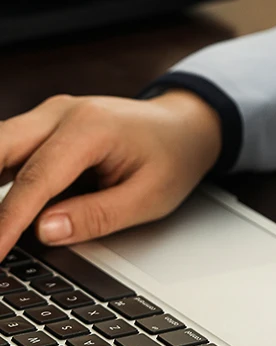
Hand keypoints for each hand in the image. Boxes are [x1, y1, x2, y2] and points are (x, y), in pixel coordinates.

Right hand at [0, 91, 221, 257]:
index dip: (7, 221)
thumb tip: (43, 231)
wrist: (186, 126)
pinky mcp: (45, 127)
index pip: (36, 179)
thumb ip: (96, 215)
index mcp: (92, 127)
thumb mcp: (149, 196)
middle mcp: (63, 113)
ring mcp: (51, 116)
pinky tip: (0, 210)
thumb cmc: (174, 156)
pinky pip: (8, 149)